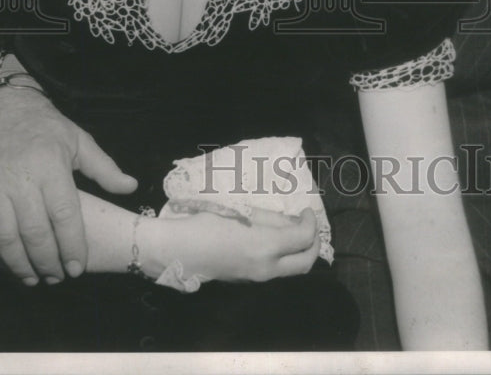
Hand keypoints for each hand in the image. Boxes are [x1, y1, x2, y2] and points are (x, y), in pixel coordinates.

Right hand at [0, 82, 137, 283]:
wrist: (0, 104)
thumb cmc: (44, 125)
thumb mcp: (78, 140)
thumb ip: (103, 168)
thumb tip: (131, 187)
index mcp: (50, 165)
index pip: (64, 215)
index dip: (72, 246)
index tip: (77, 267)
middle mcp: (19, 178)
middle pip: (34, 232)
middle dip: (48, 262)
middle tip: (57, 278)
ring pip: (5, 236)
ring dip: (19, 264)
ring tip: (33, 278)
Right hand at [142, 207, 319, 283]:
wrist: (176, 249)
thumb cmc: (207, 222)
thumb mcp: (242, 213)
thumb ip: (272, 219)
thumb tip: (293, 222)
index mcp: (266, 248)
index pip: (303, 238)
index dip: (311, 222)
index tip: (307, 210)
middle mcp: (266, 268)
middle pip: (305, 264)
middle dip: (314, 244)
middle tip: (310, 226)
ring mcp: (256, 278)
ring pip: (291, 270)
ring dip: (299, 252)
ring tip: (293, 231)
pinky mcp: (246, 280)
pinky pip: (275, 271)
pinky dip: (284, 257)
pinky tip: (274, 241)